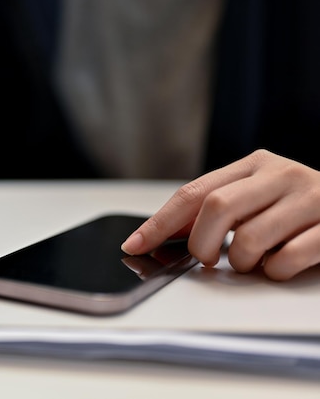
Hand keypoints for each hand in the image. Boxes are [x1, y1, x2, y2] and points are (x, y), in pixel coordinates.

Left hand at [121, 149, 319, 280]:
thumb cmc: (295, 206)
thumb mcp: (255, 196)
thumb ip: (216, 208)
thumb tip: (162, 235)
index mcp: (253, 165)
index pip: (193, 192)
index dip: (159, 222)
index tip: (135, 245)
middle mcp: (281, 174)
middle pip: (217, 209)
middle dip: (202, 245)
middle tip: (208, 258)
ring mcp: (311, 198)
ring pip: (250, 239)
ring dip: (243, 262)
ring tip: (254, 260)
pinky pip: (287, 260)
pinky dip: (274, 272)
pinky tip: (280, 264)